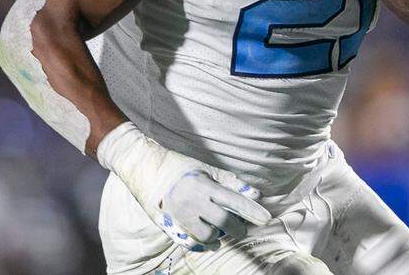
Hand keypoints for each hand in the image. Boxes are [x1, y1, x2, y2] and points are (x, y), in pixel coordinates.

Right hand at [97, 122, 270, 251]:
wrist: (143, 167)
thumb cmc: (178, 164)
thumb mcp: (205, 168)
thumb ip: (230, 181)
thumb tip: (254, 193)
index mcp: (203, 185)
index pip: (234, 202)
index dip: (252, 211)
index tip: (266, 218)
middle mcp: (192, 202)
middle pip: (224, 223)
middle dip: (238, 227)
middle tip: (243, 228)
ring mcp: (179, 216)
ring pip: (208, 236)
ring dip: (219, 236)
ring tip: (222, 230)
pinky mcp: (169, 225)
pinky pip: (190, 242)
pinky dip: (203, 244)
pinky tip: (210, 242)